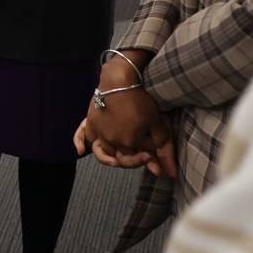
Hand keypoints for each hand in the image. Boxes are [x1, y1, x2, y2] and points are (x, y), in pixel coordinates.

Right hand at [79, 55, 177, 177]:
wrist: (119, 80)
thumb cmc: (140, 99)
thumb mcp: (157, 121)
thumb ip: (163, 147)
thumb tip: (171, 173)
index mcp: (131, 142)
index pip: (142, 157)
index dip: (151, 154)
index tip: (155, 148)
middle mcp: (113, 141)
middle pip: (124, 158)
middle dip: (136, 158)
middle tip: (145, 152)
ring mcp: (100, 133)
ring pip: (106, 153)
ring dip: (114, 156)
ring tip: (122, 151)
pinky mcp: (91, 123)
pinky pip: (85, 139)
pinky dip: (82, 145)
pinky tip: (81, 150)